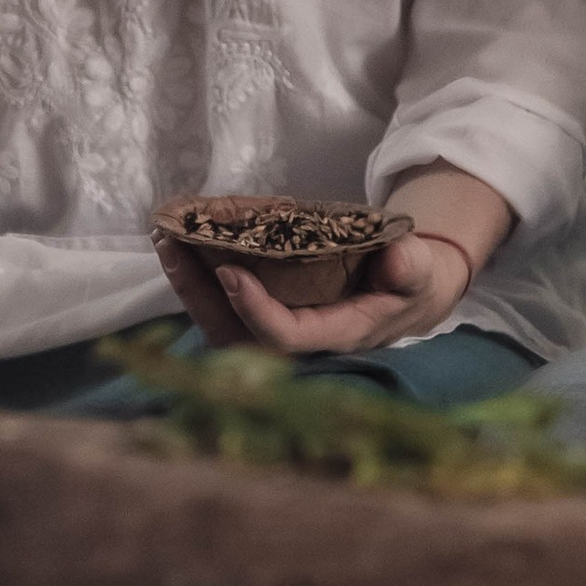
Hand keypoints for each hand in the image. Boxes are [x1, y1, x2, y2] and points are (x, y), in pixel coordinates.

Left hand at [153, 210, 476, 358]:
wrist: (402, 295)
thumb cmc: (409, 283)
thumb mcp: (419, 271)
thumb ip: (411, 267)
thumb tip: (399, 258)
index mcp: (336, 335)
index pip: (285, 336)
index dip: (254, 309)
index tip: (230, 271)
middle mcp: (298, 344)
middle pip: (235, 335)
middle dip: (199, 294)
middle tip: (172, 246)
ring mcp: (275, 334)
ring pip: (219, 325)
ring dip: (188, 287)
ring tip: (166, 241)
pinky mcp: (261, 319)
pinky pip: (220, 311)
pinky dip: (196, 283)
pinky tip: (178, 247)